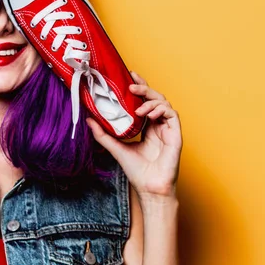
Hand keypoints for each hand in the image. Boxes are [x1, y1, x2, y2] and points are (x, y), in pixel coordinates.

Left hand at [86, 70, 182, 200]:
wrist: (148, 187)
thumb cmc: (135, 171)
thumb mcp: (115, 147)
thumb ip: (103, 134)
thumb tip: (88, 120)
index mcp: (146, 126)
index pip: (144, 101)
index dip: (139, 87)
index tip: (129, 76)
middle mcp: (158, 125)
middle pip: (154, 98)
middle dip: (144, 88)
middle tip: (131, 85)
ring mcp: (168, 129)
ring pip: (164, 103)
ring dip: (150, 100)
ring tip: (137, 105)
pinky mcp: (176, 135)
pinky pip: (172, 114)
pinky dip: (160, 110)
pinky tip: (148, 114)